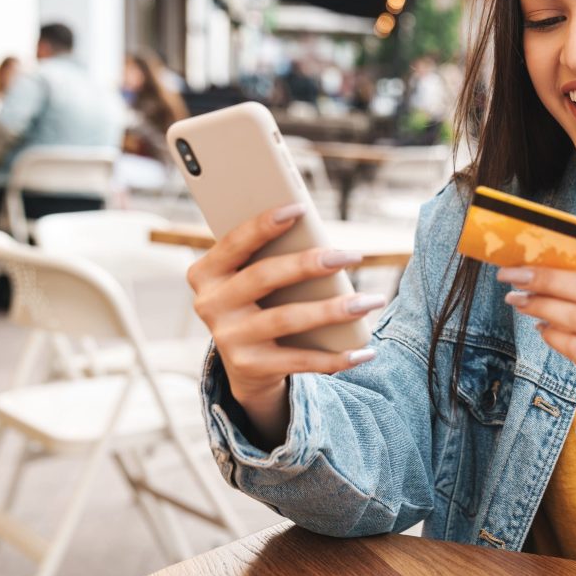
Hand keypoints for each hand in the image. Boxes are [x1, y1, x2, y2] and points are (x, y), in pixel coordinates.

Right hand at [186, 203, 382, 443]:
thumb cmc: (260, 301)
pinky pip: (299, 361)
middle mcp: (209, 305)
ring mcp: (228, 339)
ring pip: (287, 319)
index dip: (264, 224)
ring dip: (334, 309)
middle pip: (264, 277)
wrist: (246, 364)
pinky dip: (336, 357)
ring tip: (370, 300)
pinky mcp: (250, 368)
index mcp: (206, 273)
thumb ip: (271, 256)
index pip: (234, 243)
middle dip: (310, 264)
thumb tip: (320, 242)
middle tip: (351, 255)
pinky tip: (364, 351)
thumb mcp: (254, 277)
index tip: (299, 208)